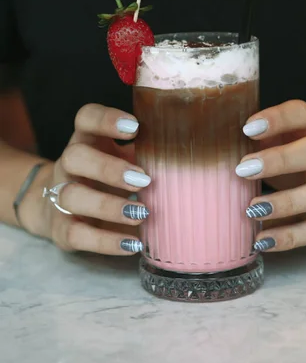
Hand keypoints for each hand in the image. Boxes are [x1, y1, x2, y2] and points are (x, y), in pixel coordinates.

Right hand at [21, 104, 150, 255]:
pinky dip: (105, 242)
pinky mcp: (61, 229)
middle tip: (144, 181)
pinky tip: (132, 244)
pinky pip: (77, 234)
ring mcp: (59, 197)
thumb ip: (146, 153)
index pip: (86, 118)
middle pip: (75, 156)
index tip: (134, 127)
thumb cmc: (105, 178)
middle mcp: (68, 165)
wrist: (61, 210)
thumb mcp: (123, 159)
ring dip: (109, 206)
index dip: (105, 120)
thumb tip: (190, 154)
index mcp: (87, 140)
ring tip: (142, 213)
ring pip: (72, 196)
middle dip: (109, 168)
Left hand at [237, 100, 305, 251]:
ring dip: (287, 202)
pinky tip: (262, 240)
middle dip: (280, 160)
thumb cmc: (293, 165)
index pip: (301, 114)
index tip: (246, 129)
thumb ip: (251, 146)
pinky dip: (290, 237)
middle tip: (242, 170)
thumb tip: (205, 150)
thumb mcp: (277, 147)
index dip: (277, 118)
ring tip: (252, 210)